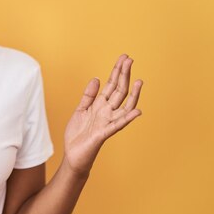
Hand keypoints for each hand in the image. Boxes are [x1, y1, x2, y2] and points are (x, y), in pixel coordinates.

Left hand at [63, 54, 143, 176]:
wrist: (73, 156)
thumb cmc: (78, 135)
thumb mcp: (80, 110)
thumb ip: (89, 95)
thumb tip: (96, 78)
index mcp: (100, 105)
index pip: (112, 85)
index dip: (117, 71)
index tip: (124, 57)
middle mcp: (107, 112)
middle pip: (119, 91)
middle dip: (124, 75)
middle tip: (130, 60)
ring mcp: (107, 122)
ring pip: (123, 106)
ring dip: (133, 95)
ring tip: (140, 81)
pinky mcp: (103, 134)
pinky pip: (117, 125)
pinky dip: (127, 118)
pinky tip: (137, 111)